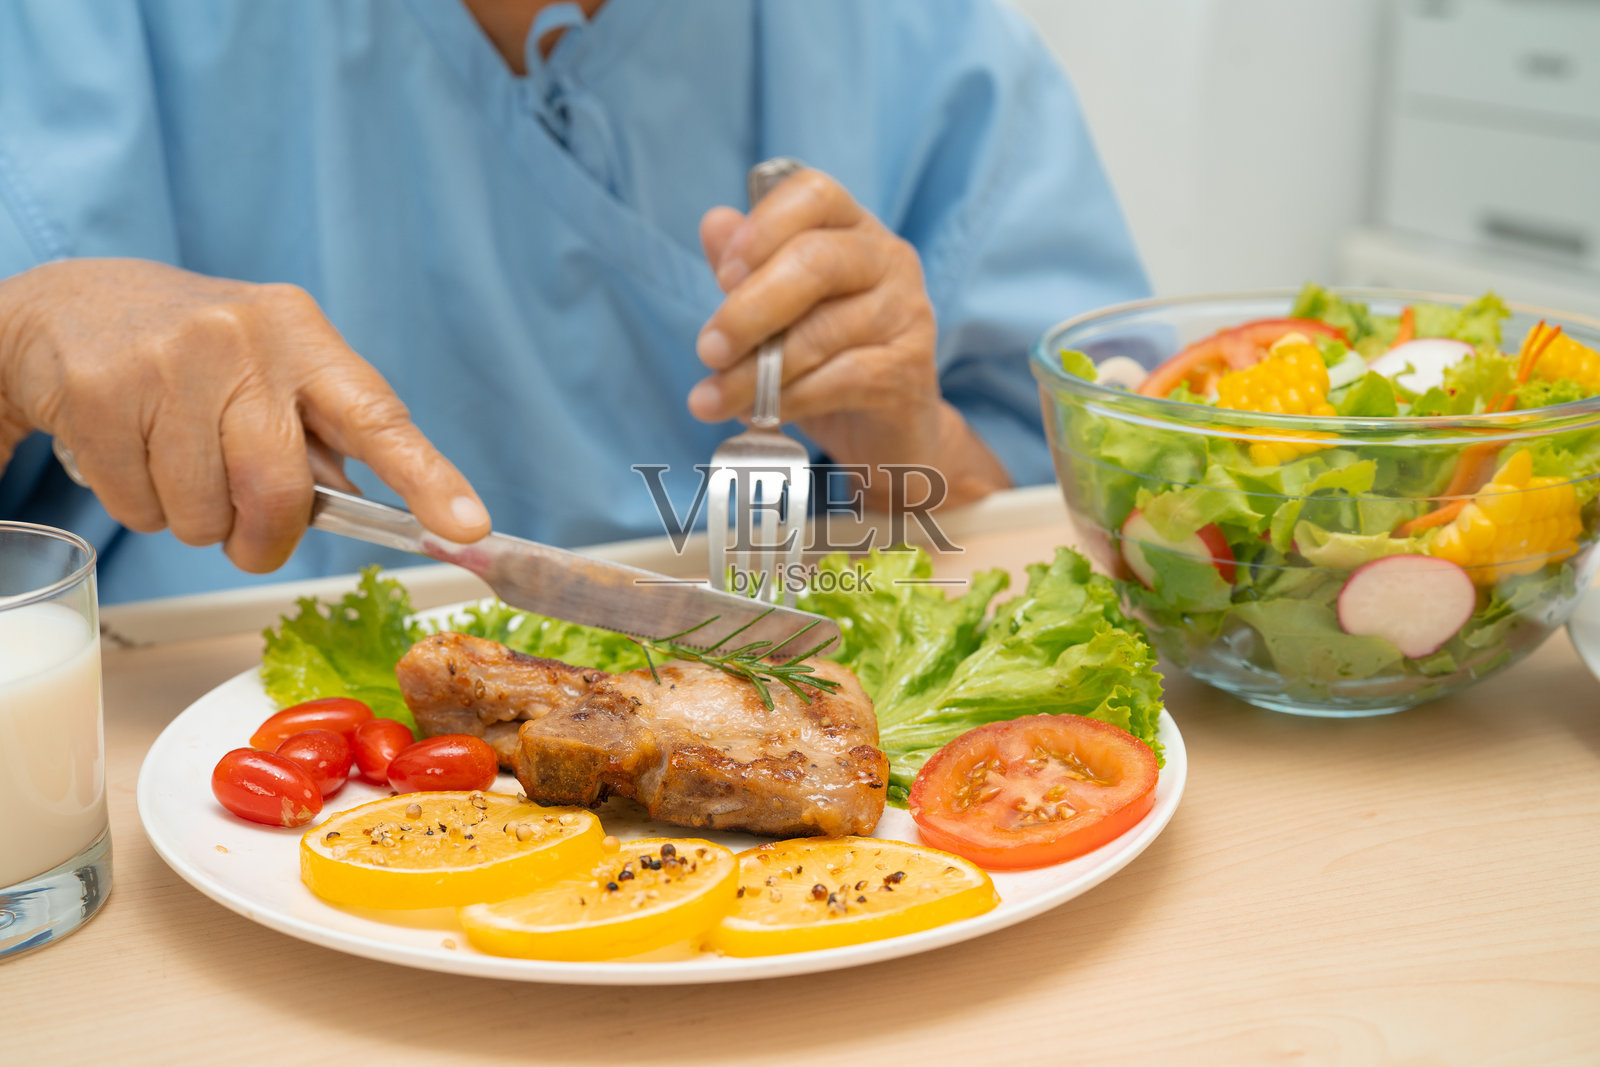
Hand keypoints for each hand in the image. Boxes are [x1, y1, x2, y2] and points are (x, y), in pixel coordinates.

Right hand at [0, 258, 489, 571]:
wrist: (75, 308)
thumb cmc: (200, 356)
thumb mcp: (274, 369)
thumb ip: (324, 434)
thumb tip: (373, 508)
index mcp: (305, 338)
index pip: (379, 416)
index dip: (428, 479)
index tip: (470, 527)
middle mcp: (242, 341)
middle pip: (278, 494)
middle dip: (264, 538)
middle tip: (248, 532)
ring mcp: (168, 364)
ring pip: (203, 515)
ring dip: (196, 520)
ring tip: (178, 465)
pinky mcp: (100, 394)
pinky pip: (139, 510)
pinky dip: (141, 507)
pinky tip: (133, 453)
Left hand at [691, 168, 1007, 508]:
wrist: (885, 429)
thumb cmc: (825, 356)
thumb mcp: (779, 310)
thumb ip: (747, 267)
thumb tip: (714, 223)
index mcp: (852, 227)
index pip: (813, 194)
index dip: (763, 227)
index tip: (723, 275)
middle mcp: (888, 258)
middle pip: (815, 261)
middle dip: (749, 309)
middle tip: (707, 350)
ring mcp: (906, 312)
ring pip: (820, 332)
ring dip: (755, 372)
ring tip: (712, 399)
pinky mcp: (909, 369)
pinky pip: (839, 380)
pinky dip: (788, 400)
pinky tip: (759, 415)